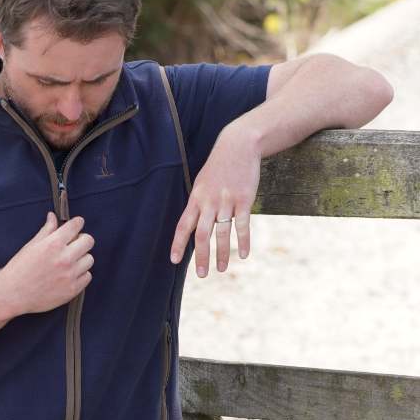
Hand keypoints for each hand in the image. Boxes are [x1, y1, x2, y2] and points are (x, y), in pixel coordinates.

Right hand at [0, 212, 94, 315]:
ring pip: (89, 259)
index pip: (76, 225)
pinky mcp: (72, 290)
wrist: (13, 294)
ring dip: (82, 258)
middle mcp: (64, 258)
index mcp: (53, 244)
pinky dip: (81, 274)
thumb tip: (53, 216)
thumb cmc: (19, 269)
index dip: (77, 223)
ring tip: (70, 262)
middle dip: (82, 240)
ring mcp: (70, 275)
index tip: (76, 225)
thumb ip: (46, 230)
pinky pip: (87, 276)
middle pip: (89, 241)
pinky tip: (69, 274)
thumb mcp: (31, 245)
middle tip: (74, 244)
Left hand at [169, 131, 261, 276]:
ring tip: (221, 269)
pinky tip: (244, 255)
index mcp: (196, 198)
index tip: (174, 261)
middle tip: (201, 274)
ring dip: (222, 253)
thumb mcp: (203, 183)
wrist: (239, 144)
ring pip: (222, 232)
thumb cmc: (219, 166)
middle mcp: (209, 201)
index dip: (178, 244)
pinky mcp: (244, 199)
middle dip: (201, 256)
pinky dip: (243, 241)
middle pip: (202, 234)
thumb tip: (195, 227)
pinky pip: (243, 224)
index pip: (183, 225)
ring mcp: (227, 200)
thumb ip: (199, 204)